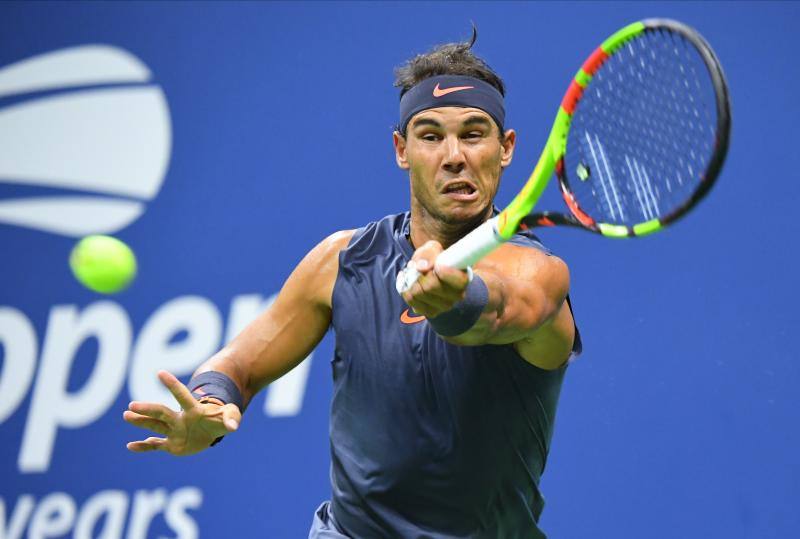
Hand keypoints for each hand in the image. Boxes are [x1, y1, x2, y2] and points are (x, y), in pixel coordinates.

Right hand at [123, 370, 241, 455]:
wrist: (212, 431)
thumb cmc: (220, 420)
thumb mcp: (230, 417)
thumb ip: (232, 418)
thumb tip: (234, 427)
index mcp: (193, 410)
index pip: (182, 395)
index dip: (172, 385)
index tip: (160, 373)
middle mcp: (179, 419)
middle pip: (162, 412)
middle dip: (148, 409)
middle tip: (132, 405)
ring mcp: (174, 431)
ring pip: (154, 425)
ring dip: (141, 421)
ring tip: (127, 415)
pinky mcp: (171, 444)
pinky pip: (155, 446)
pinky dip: (143, 447)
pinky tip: (130, 446)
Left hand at [401, 240, 470, 317]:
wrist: (433, 273)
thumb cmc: (436, 259)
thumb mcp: (433, 249)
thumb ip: (428, 253)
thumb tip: (421, 267)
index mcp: (463, 279)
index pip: (453, 279)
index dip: (441, 270)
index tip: (436, 264)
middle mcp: (457, 296)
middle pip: (430, 286)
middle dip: (419, 274)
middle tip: (418, 267)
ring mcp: (444, 306)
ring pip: (418, 294)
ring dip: (410, 281)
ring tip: (412, 274)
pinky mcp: (431, 312)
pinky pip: (411, 301)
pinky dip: (405, 290)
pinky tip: (408, 283)